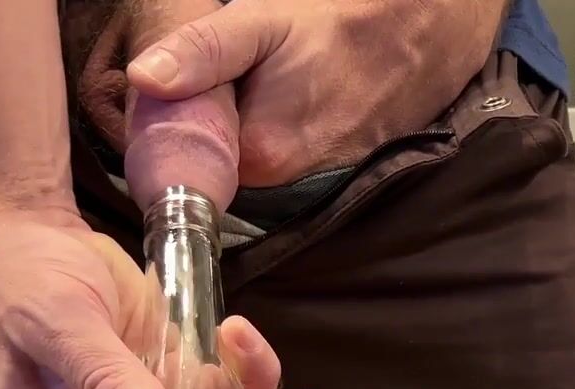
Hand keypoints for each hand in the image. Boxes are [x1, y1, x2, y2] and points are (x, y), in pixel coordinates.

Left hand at [126, 0, 501, 186]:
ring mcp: (317, 176)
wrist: (430, 27)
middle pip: (222, 150)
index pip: (188, 147)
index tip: (192, 74)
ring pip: (256, 145)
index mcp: (260, 155)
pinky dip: (283, 115)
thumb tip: (145, 78)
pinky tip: (300, 84)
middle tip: (242, 63)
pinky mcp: (339, 164)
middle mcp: (288, 182)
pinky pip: (289, 144)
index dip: (180, 109)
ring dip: (252, 111)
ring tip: (277, 71)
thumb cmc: (347, 19)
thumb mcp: (264, 21)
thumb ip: (203, 53)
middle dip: (219, 110)